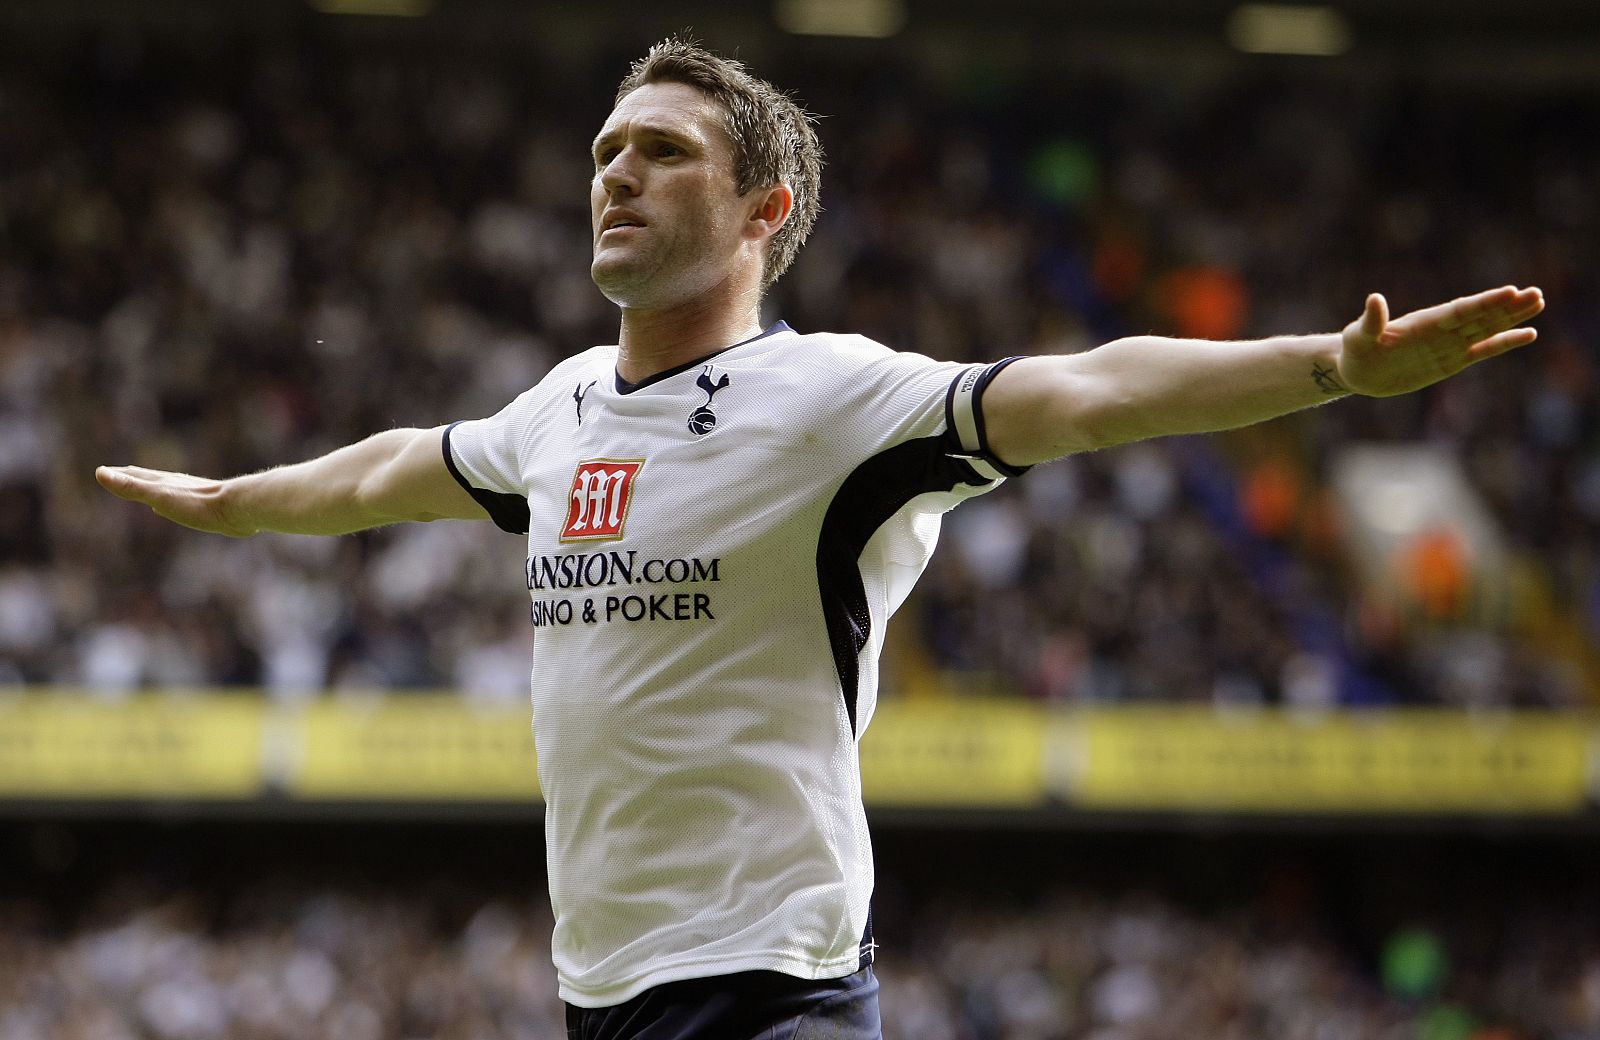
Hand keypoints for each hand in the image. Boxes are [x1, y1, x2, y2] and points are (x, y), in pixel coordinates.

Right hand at [95, 465, 255, 536]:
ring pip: (170, 489)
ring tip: (150, 490)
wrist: (240, 508)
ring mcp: (194, 494)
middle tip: (121, 474)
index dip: (118, 475)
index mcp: (165, 482)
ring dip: (156, 489)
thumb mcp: (159, 496)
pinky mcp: (210, 506)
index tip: (103, 471)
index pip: (136, 476)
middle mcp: (178, 485)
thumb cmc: (198, 504)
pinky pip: (186, 502)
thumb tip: (100, 472)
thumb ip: (132, 487)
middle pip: (151, 479)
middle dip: (134, 478)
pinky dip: (176, 502)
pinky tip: (181, 507)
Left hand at [1336, 285, 1543, 396]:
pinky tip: (1528, 334)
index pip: (1460, 311)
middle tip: (1537, 293)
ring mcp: (1449, 345)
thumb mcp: (1358, 337)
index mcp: (1424, 322)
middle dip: (1507, 307)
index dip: (1484, 303)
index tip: (1510, 292)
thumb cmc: (1355, 350)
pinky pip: (1482, 351)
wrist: (1357, 371)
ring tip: (1539, 303)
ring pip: (1486, 329)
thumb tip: (1375, 299)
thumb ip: (1370, 321)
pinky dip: (1503, 343)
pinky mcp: (1451, 362)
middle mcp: (1441, 331)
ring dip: (1512, 318)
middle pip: (1480, 316)